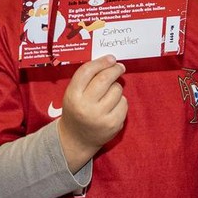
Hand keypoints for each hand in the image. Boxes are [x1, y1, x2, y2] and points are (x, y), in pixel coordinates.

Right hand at [56, 56, 126, 171]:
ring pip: (117, 90)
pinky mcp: (113, 125)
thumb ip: (86, 78)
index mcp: (73, 96)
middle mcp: (85, 106)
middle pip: (105, 79)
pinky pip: (124, 103)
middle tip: (119, 67)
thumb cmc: (76, 111)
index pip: (87, 71)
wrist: (76, 139)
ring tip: (109, 93)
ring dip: (116, 87)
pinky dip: (120, 101)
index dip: (101, 62)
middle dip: (115, 69)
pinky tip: (112, 106)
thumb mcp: (73, 93)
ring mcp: (100, 117)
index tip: (111, 58)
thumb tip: (110, 61)